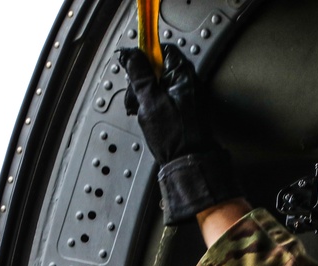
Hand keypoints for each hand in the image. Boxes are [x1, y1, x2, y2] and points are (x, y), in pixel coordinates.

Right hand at [119, 44, 214, 163]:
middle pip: (158, 68)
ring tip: (138, 110)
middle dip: (140, 81)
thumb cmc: (174, 134)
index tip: (132, 66)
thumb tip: (130, 53)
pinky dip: (150, 105)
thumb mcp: (149, 100)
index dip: (145, 56)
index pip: (163, 50)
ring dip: (143, 95)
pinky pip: (162, 98)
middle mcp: (187, 81)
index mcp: (182, 74)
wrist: (187, 162)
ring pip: (157, 84)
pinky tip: (146, 116)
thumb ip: (139, 74)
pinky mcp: (182, 109)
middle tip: (134, 98)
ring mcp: (185, 95)